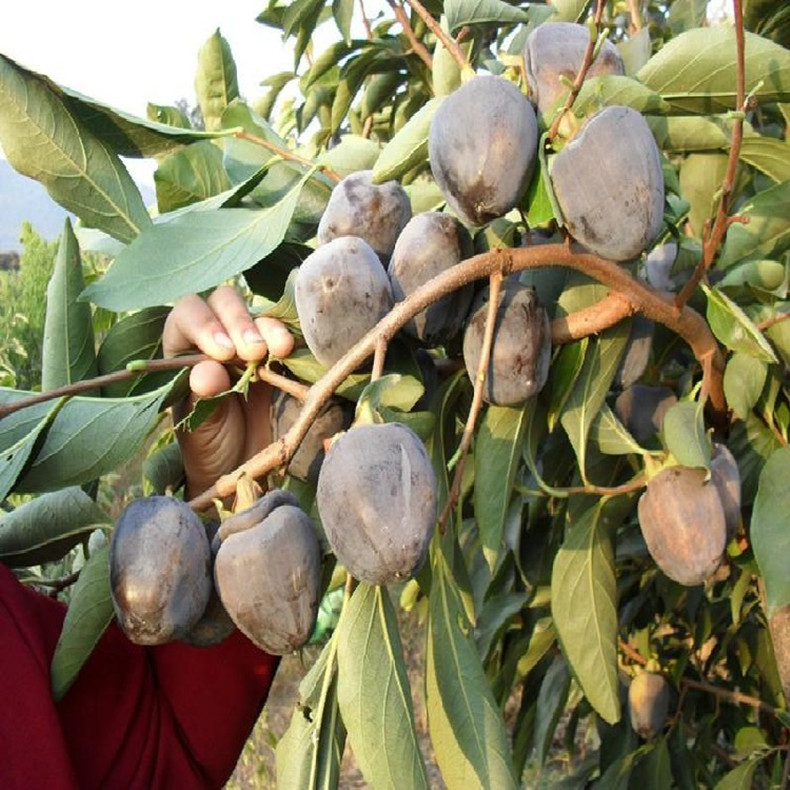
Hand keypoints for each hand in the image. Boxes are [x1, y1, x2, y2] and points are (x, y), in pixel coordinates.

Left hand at [162, 286, 293, 498]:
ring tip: (279, 350)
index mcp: (183, 351)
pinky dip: (290, 337)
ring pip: (258, 314)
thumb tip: (208, 371)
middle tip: (252, 353)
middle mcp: (216, 338)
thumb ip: (201, 400)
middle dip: (238, 321)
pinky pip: (286, 334)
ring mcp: (250, 345)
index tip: (222, 353)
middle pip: (223, 302)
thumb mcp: (198, 429)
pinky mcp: (280, 357)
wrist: (244, 469)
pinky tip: (292, 351)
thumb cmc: (210, 448)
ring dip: (268, 327)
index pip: (187, 315)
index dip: (204, 324)